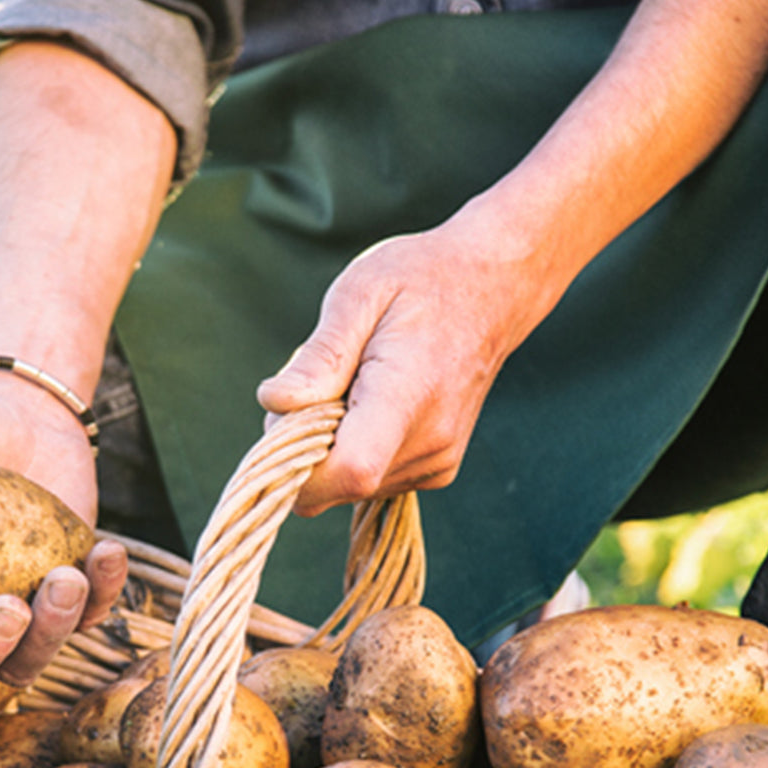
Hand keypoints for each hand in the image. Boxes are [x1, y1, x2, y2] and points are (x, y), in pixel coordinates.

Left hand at [256, 190, 569, 516]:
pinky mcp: (436, 471)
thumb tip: (275, 404)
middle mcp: (430, 443)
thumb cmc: (421, 279)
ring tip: (352, 385)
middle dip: (302, 446)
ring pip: (346, 488)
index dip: (298, 464)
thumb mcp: (359, 294)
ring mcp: (437, 463)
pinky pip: (369, 482)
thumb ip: (319, 356)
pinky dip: (352, 450)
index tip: (283, 419)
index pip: (349, 470)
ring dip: (328, 446)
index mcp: (409, 396)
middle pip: (334, 485)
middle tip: (318, 383)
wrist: (493, 288)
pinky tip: (370, 403)